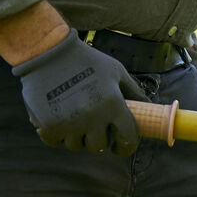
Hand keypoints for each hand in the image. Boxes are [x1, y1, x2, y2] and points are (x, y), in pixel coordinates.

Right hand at [12, 33, 145, 154]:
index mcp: (113, 104)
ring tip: (72, 119)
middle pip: (99, 147)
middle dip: (97, 139)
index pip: (128, 139)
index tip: (120, 146)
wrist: (47, 49)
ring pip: (75, 145)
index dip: (126, 146)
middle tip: (91, 128)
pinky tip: (56, 119)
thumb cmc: (85, 59)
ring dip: (75, 136)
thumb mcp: (115, 71)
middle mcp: (93, 116)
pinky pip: (54, 141)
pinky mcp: (49, 124)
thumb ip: (133, 91)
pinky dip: (55, 134)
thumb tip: (149, 107)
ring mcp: (71, 122)